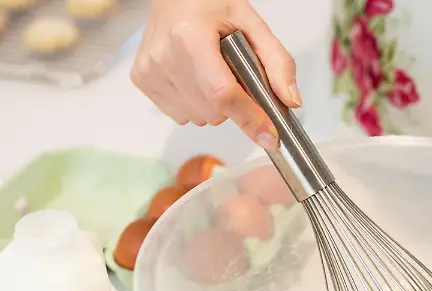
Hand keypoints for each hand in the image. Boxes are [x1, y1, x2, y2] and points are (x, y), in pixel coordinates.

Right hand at [130, 0, 298, 148]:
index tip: (269, 136)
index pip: (222, 94)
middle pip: (213, 112)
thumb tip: (290, 100)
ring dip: (212, 105)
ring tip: (208, 71)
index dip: (249, 118)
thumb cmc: (208, 4)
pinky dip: (193, 103)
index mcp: (191, 37)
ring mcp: (149, 71)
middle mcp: (164, 57)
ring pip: (197, 118)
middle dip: (232, 103)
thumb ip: (277, 61)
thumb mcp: (250, 22)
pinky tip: (192, 77)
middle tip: (231, 72)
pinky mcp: (142, 80)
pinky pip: (179, 115)